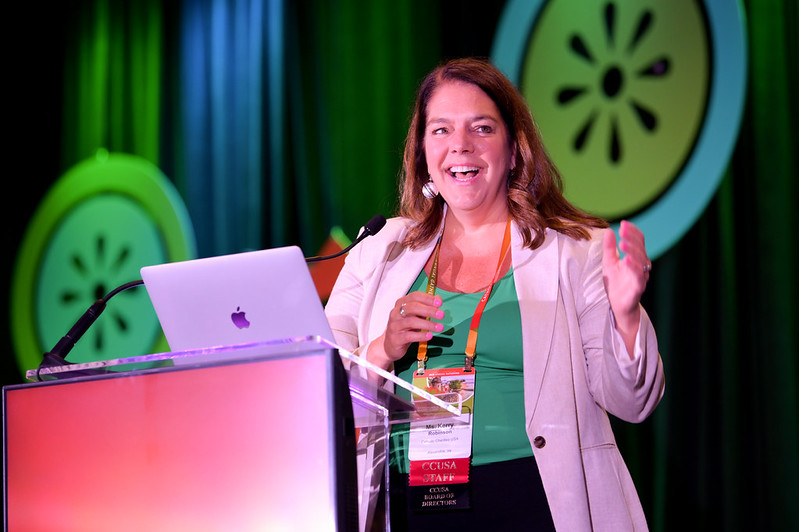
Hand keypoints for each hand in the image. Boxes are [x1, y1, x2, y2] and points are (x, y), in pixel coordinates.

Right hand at [369, 292, 444, 368]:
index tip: (440, 303)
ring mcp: (394, 326)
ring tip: (440, 327)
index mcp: (401, 304)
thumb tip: (438, 299)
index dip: (427, 298)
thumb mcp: (415, 316)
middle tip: (442, 315)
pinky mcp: (395, 338)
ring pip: (411, 322)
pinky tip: (430, 336)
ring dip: (428, 324)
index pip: (414, 296)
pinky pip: (409, 336)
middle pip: (412, 307)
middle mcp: (395, 313)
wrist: (390, 345)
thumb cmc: (405, 328)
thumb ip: (426, 307)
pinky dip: (421, 335)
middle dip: (429, 310)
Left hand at [602, 221, 650, 350]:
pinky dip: (634, 268)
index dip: (632, 231)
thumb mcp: (609, 263)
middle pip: (640, 248)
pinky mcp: (638, 288)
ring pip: (641, 261)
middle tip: (623, 230)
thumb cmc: (616, 283)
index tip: (623, 224)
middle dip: (632, 238)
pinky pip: (638, 276)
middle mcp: (641, 265)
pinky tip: (626, 260)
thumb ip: (609, 248)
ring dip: (633, 251)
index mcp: (635, 257)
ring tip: (623, 244)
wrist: (618, 306)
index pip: (638, 240)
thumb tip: (608, 231)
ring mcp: (641, 276)